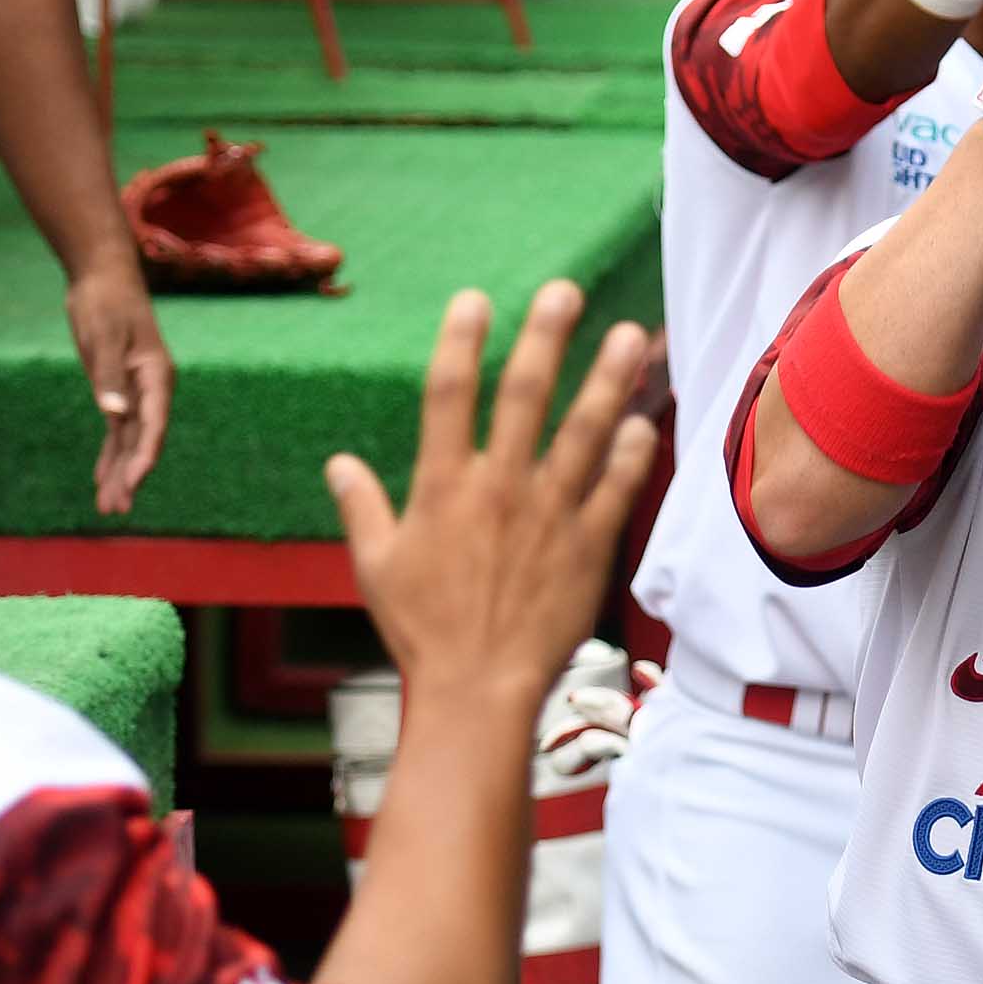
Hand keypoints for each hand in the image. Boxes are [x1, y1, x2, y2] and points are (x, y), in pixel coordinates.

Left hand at [67, 263, 174, 516]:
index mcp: (155, 377)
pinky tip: (103, 478)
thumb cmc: (105, 302)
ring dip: (119, 473)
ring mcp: (135, 392)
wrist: (103, 277)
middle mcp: (150, 390)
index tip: (133, 482)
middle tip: (115, 509)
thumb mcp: (103, 336)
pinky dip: (110, 454)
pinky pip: (117, 430)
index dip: (143, 457)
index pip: (152, 426)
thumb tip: (113, 414)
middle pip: (141, 441)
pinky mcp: (118, 390)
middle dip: (128, 476)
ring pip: (128, 441)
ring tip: (109, 507)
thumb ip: (108, 376)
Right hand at [328, 282, 658, 715]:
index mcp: (442, 487)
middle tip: (566, 291)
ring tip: (632, 335)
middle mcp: (498, 488)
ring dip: (609, 379)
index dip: (459, 340)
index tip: (474, 299)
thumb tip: (339, 464)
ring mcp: (548, 515)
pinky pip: (616, 489)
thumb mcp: (377, 567)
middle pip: (524, 394)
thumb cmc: (421, 633)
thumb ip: (362, 508)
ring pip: (585, 431)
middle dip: (546, 336)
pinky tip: (643, 422)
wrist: (477, 692)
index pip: (447, 394)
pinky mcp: (587, 547)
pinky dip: (633, 453)